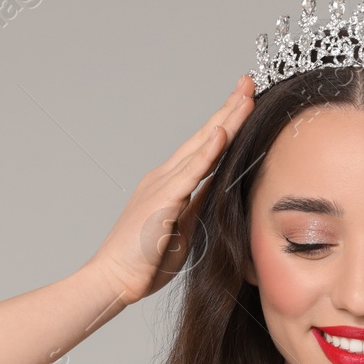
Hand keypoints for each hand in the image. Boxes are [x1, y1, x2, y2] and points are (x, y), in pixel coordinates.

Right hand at [82, 74, 255, 305]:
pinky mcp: (161, 201)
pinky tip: (221, 133)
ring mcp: (162, 186)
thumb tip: (215, 193)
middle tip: (248, 82)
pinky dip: (207, 152)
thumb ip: (197, 207)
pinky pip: (189, 173)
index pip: (204, 148)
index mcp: (170, 185)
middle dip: (228, 109)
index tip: (244, 102)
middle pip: (204, 137)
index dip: (225, 124)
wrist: (115, 281)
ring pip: (200, 147)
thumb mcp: (183, 230)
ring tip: (244, 96)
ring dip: (225, 120)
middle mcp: (164, 177)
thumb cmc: (145, 262)